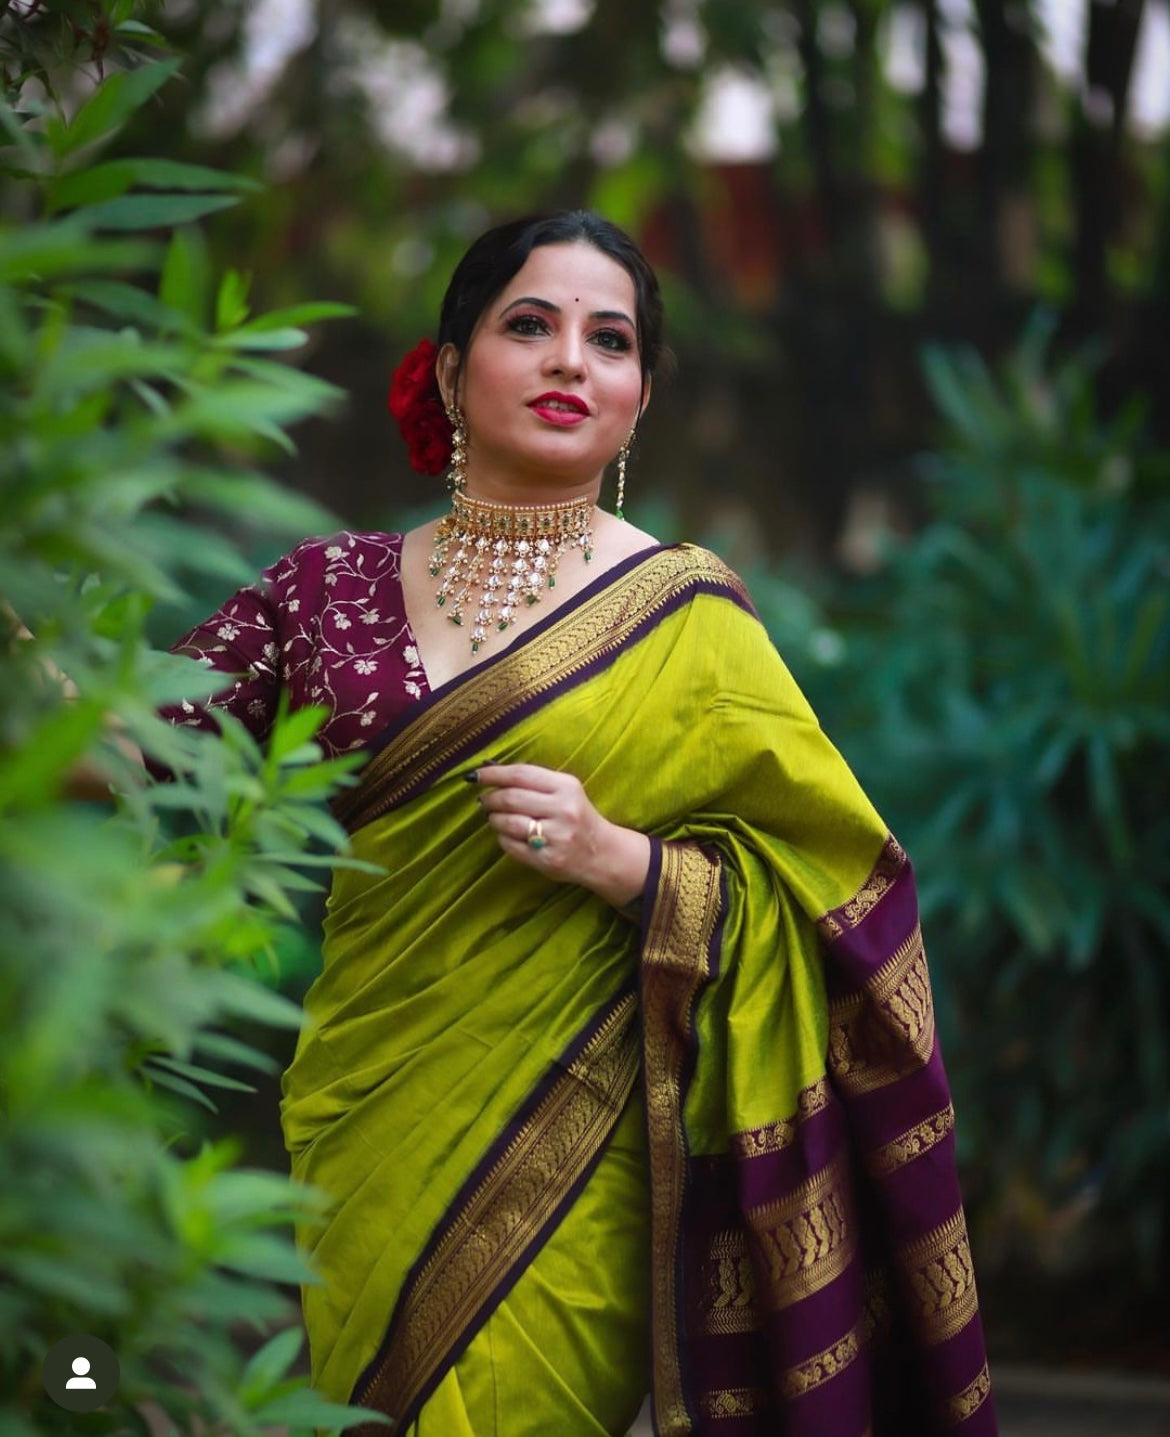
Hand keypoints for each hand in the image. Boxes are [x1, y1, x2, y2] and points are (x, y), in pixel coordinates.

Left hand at [473, 762, 649, 908]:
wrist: (602, 853)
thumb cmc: (577, 817)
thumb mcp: (565, 791)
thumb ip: (534, 782)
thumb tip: (490, 774)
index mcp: (566, 786)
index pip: (522, 774)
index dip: (493, 774)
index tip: (475, 776)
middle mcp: (563, 810)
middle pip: (511, 798)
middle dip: (490, 799)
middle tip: (483, 801)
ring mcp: (556, 836)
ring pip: (508, 822)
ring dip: (494, 819)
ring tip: (494, 818)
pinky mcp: (548, 859)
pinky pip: (511, 846)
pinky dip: (502, 838)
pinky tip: (506, 835)